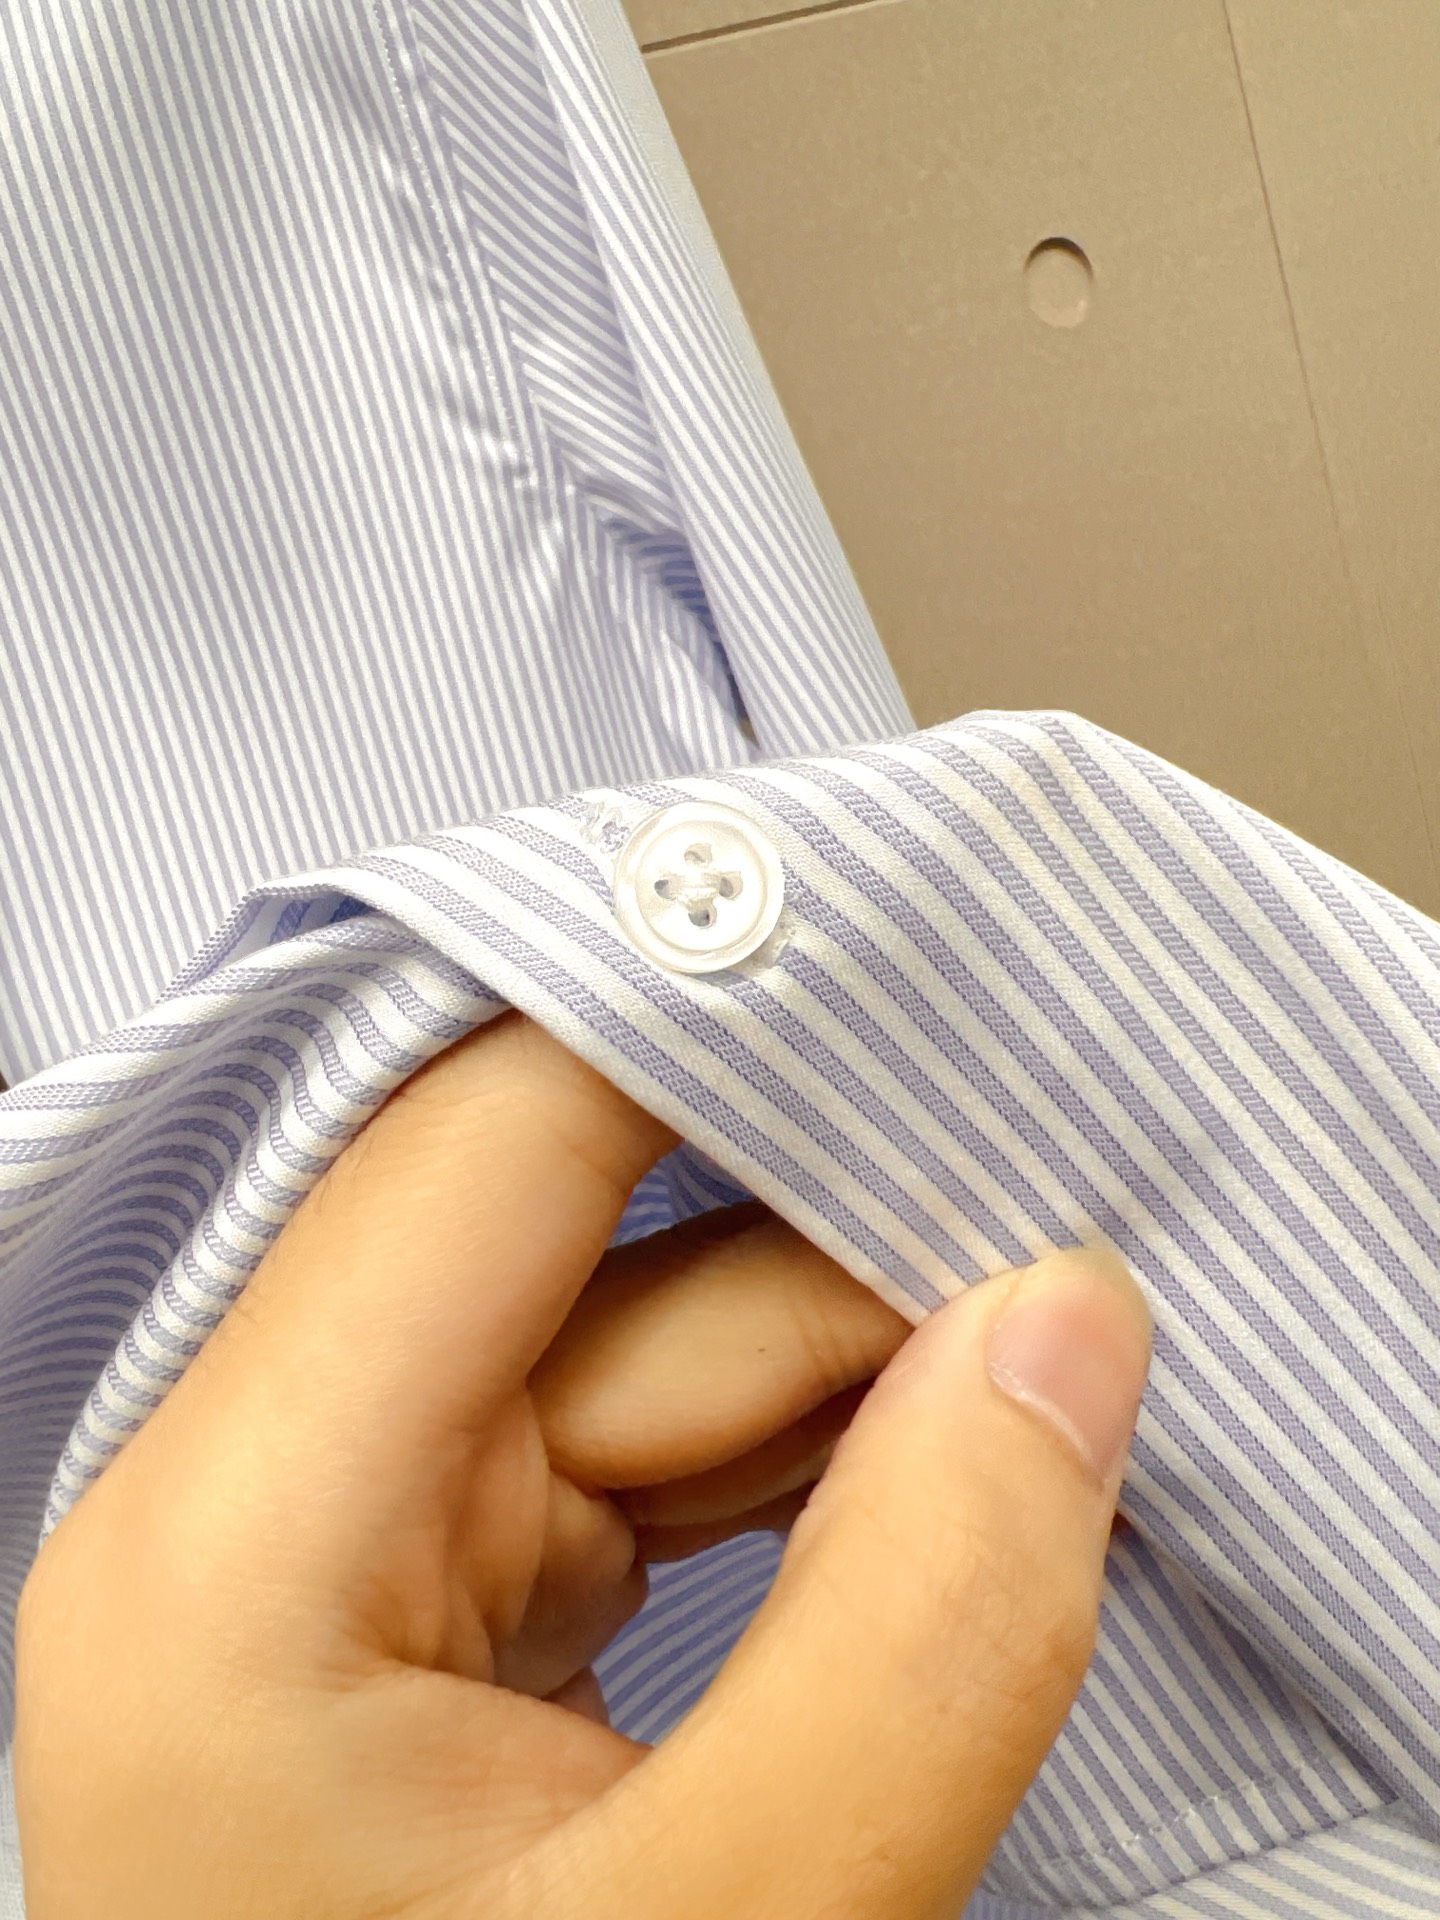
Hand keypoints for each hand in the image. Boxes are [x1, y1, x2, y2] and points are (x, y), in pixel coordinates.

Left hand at [14, 1014, 1150, 1918]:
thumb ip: (930, 1618)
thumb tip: (1069, 1331)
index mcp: (234, 1546)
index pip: (491, 1151)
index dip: (709, 1041)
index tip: (915, 990)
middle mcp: (256, 1512)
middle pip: (584, 1256)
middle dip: (835, 1251)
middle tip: (1065, 1251)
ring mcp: (347, 1570)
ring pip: (633, 1367)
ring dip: (846, 1374)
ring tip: (1047, 1388)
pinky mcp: (437, 1639)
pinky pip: (641, 1480)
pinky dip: (802, 1474)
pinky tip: (943, 1490)